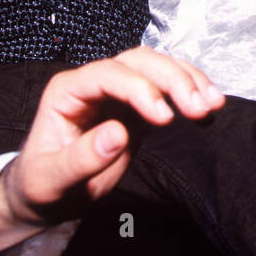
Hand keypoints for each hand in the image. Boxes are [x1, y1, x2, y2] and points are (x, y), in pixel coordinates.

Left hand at [0, 48, 225, 254]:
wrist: (46, 194)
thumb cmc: (42, 185)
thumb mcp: (52, 180)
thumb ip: (82, 158)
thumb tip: (118, 134)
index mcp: (67, 91)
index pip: (107, 74)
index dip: (139, 88)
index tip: (165, 118)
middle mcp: (94, 83)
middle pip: (138, 62)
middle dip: (173, 79)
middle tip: (199, 108)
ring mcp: (117, 91)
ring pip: (157, 67)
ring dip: (188, 80)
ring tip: (213, 105)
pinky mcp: (137, 105)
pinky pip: (167, 89)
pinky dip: (190, 93)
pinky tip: (209, 109)